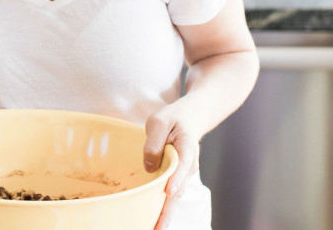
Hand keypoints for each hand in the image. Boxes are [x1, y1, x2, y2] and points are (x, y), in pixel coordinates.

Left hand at [143, 100, 200, 229]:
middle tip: (158, 228)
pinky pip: (170, 195)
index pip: (183, 166)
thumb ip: (153, 141)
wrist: (188, 120)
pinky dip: (164, 209)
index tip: (168, 192)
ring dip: (165, 214)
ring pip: (175, 197)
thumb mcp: (158, 122)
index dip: (176, 180)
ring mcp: (184, 175)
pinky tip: (155, 222)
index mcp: (187, 148)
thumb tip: (149, 168)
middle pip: (179, 190)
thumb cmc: (172, 119)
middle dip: (168, 211)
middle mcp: (189, 166)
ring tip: (155, 229)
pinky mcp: (177, 178)